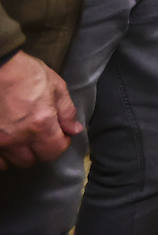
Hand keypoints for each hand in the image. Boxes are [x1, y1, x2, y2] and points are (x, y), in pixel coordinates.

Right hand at [0, 51, 82, 169]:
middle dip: (42, 149)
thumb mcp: (56, 87)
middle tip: (43, 135)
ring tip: (24, 137)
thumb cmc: (26, 73)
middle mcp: (18, 136)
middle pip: (33, 160)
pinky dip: (3, 155)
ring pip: (13, 162)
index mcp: (40, 123)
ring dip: (21, 153)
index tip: (61, 135)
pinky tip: (8, 142)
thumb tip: (73, 129)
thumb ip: (67, 112)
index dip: (62, 143)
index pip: (55, 151)